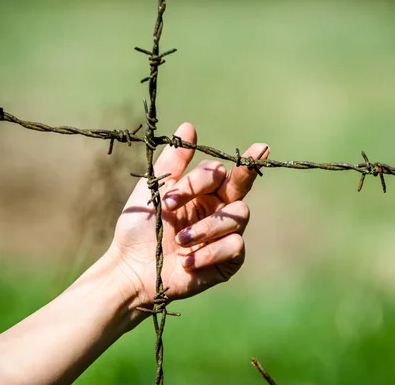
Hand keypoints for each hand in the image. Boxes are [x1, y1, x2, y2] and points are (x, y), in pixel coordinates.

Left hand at [107, 122, 268, 304]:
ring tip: (182, 240)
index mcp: (201, 193)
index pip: (217, 173)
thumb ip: (173, 162)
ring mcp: (224, 235)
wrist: (133, 269)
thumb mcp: (153, 190)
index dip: (201, 179)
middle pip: (242, 186)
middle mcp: (216, 211)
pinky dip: (209, 252)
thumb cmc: (140, 229)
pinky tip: (187, 261)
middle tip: (261, 149)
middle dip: (248, 170)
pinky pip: (235, 246)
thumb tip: (190, 126)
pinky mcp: (228, 261)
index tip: (171, 197)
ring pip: (238, 216)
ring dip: (207, 228)